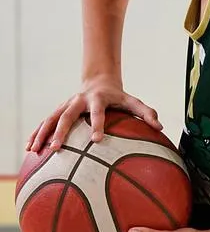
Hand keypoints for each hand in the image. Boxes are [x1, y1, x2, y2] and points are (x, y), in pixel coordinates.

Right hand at [26, 76, 162, 152]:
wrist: (99, 81)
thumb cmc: (119, 96)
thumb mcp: (133, 102)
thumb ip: (146, 113)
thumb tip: (160, 127)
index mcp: (98, 99)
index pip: (97, 112)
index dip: (97, 124)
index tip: (97, 139)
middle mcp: (79, 101)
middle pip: (67, 115)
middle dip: (61, 131)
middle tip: (56, 148)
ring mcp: (67, 105)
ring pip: (51, 118)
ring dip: (42, 133)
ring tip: (34, 150)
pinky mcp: (59, 110)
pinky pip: (46, 122)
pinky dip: (37, 133)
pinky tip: (28, 148)